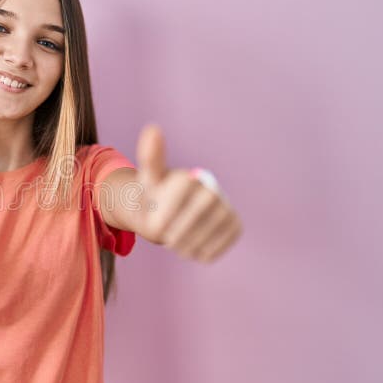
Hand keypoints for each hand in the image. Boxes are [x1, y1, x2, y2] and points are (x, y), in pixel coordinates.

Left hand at [133, 123, 241, 262]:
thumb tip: (153, 128)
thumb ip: (151, 158)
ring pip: (202, 240)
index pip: (175, 203)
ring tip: (177, 241)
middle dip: (172, 232)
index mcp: (189, 178)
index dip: (163, 214)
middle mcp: (212, 191)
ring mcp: (226, 209)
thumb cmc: (156, 197)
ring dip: (184, 246)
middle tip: (166, 235)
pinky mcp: (235, 227)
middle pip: (187, 223)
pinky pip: (213, 251)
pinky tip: (193, 245)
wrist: (172, 213)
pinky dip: (198, 254)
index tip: (157, 217)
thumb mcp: (148, 181)